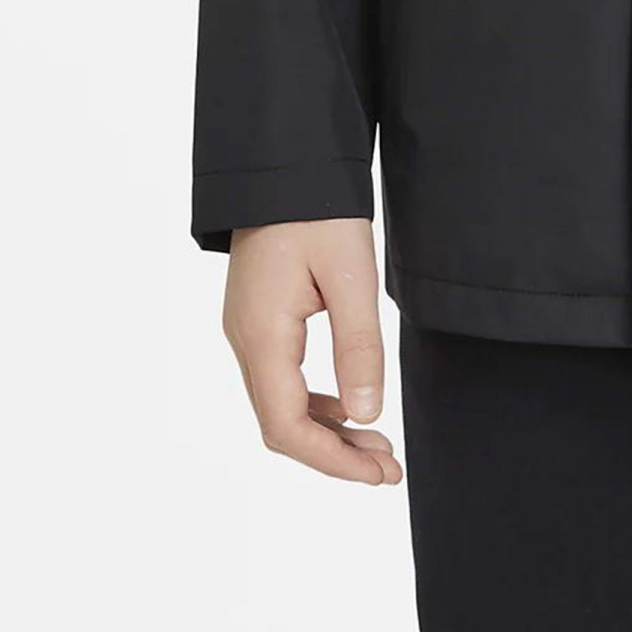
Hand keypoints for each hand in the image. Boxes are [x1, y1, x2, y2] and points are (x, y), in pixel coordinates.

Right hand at [221, 218, 401, 484]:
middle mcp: (244, 338)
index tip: (377, 474)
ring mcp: (246, 327)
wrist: (283, 158)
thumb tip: (366, 416)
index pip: (286, 426)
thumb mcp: (351, 273)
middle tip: (388, 468)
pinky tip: (349, 404)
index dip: (332, 460)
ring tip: (377, 444)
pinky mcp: (257, 316)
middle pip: (280, 424)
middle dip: (334, 454)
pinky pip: (280, 377)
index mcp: (262, 332)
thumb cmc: (318, 207)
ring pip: (279, 403)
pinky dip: (314, 402)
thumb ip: (359, 346)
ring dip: (327, 430)